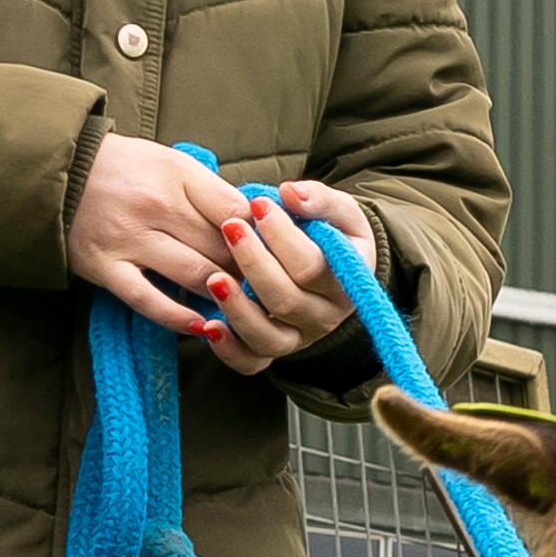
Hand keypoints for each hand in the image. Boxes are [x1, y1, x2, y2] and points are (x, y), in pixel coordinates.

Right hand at [63, 138, 274, 343]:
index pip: (235, 209)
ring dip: (223, 293)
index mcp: (175, 173)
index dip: (260, 234)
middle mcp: (154, 206)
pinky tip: (204, 326)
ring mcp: (128, 239)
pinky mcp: (105, 268)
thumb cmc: (123, 166)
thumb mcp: (170, 161)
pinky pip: (149, 301)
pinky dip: (179, 317)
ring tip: (241, 304)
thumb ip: (209, 190)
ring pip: (194, 275)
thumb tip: (256, 222)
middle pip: (220, 247)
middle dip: (249, 269)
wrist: (58, 172)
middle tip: (268, 287)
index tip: (273, 251)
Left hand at [196, 175, 370, 370]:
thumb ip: (320, 199)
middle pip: (286, 300)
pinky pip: (251, 363)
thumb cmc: (333, 235)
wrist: (335, 268)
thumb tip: (290, 193)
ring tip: (213, 278)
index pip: (312, 266)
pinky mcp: (274, 351)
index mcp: (347, 282)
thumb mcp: (339, 212)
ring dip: (237, 309)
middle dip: (253, 263)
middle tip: (230, 228)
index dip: (282, 237)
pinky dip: (228, 350)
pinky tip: (208, 326)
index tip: (258, 204)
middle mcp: (325, 317)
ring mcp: (299, 338)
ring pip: (267, 337)